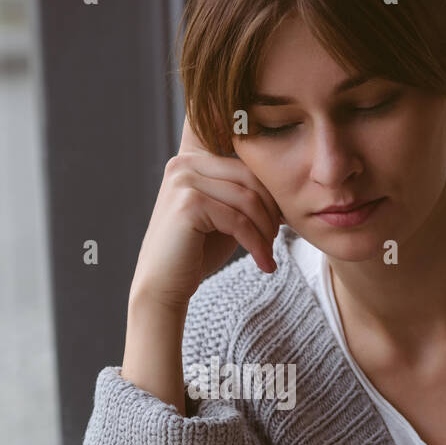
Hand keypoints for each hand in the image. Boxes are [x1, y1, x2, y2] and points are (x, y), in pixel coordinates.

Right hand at [128, 114, 283, 311]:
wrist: (163, 286)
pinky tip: (264, 263)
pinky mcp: (188, 205)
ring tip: (268, 252)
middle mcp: (183, 164)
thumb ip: (241, 192)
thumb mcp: (221, 213)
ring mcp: (183, 181)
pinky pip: (238, 221)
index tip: (279, 216)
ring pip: (247, 199)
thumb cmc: (195, 252)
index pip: (243, 158)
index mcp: (190, 159)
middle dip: (271, 209)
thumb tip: (282, 183)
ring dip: (266, 230)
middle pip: (249, 176)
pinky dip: (256, 244)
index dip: (267, 184)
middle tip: (276, 237)